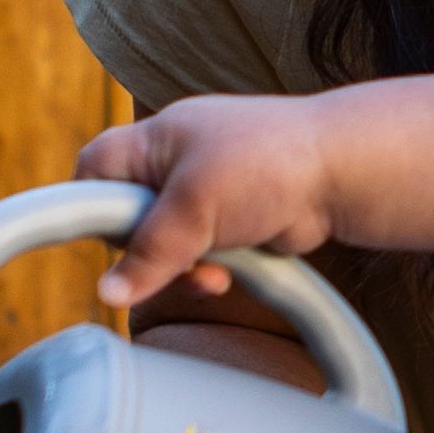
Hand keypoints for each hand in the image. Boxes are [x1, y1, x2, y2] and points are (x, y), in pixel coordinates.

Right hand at [71, 97, 333, 320]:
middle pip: (129, 216)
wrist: (343, 173)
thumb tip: (109, 292)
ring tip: (210, 272)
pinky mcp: (232, 220)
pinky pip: (200, 254)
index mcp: (157, 140)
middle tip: (174, 258)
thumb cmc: (268, 164)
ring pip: (166, 244)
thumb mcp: (196, 207)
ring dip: (182, 266)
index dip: (91, 206)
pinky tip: (227, 273)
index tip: (111, 242)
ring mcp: (206, 191)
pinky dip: (209, 267)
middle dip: (149, 248)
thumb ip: (150, 252)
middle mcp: (176, 162)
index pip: (95, 169)